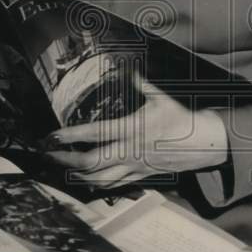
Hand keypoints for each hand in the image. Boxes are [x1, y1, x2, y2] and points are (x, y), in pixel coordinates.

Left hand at [43, 73, 228, 188]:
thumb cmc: (180, 118)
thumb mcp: (160, 97)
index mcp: (131, 130)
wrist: (202, 143)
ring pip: (99, 179)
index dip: (70, 136)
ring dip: (77, 176)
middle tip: (49, 156)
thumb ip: (141, 83)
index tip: (53, 136)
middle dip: (66, 160)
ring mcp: (134, 166)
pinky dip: (97, 184)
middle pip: (90, 163)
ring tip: (61, 169)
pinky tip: (86, 180)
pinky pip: (114, 185)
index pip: (94, 134)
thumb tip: (129, 67)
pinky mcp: (140, 175)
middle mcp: (129, 151)